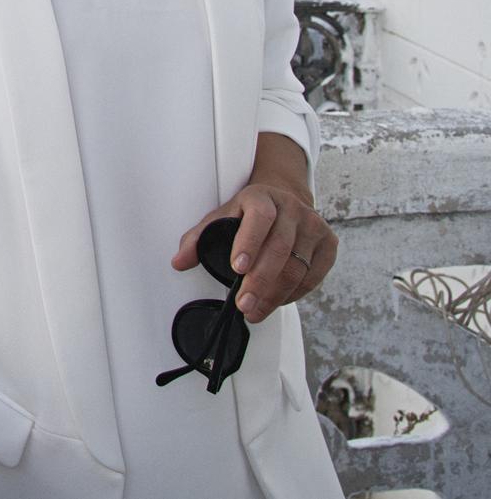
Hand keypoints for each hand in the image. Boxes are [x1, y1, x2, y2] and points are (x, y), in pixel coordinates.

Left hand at [175, 180, 336, 324]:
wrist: (283, 201)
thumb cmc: (247, 214)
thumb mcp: (220, 218)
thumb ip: (197, 239)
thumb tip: (178, 262)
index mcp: (261, 197)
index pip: (259, 218)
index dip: (249, 243)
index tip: (237, 268)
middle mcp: (292, 208)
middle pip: (280, 249)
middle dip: (259, 282)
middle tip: (243, 305)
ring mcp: (314, 225)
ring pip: (298, 267)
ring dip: (275, 295)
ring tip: (255, 311)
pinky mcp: (329, 244)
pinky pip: (313, 276)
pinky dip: (294, 294)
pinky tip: (276, 302)